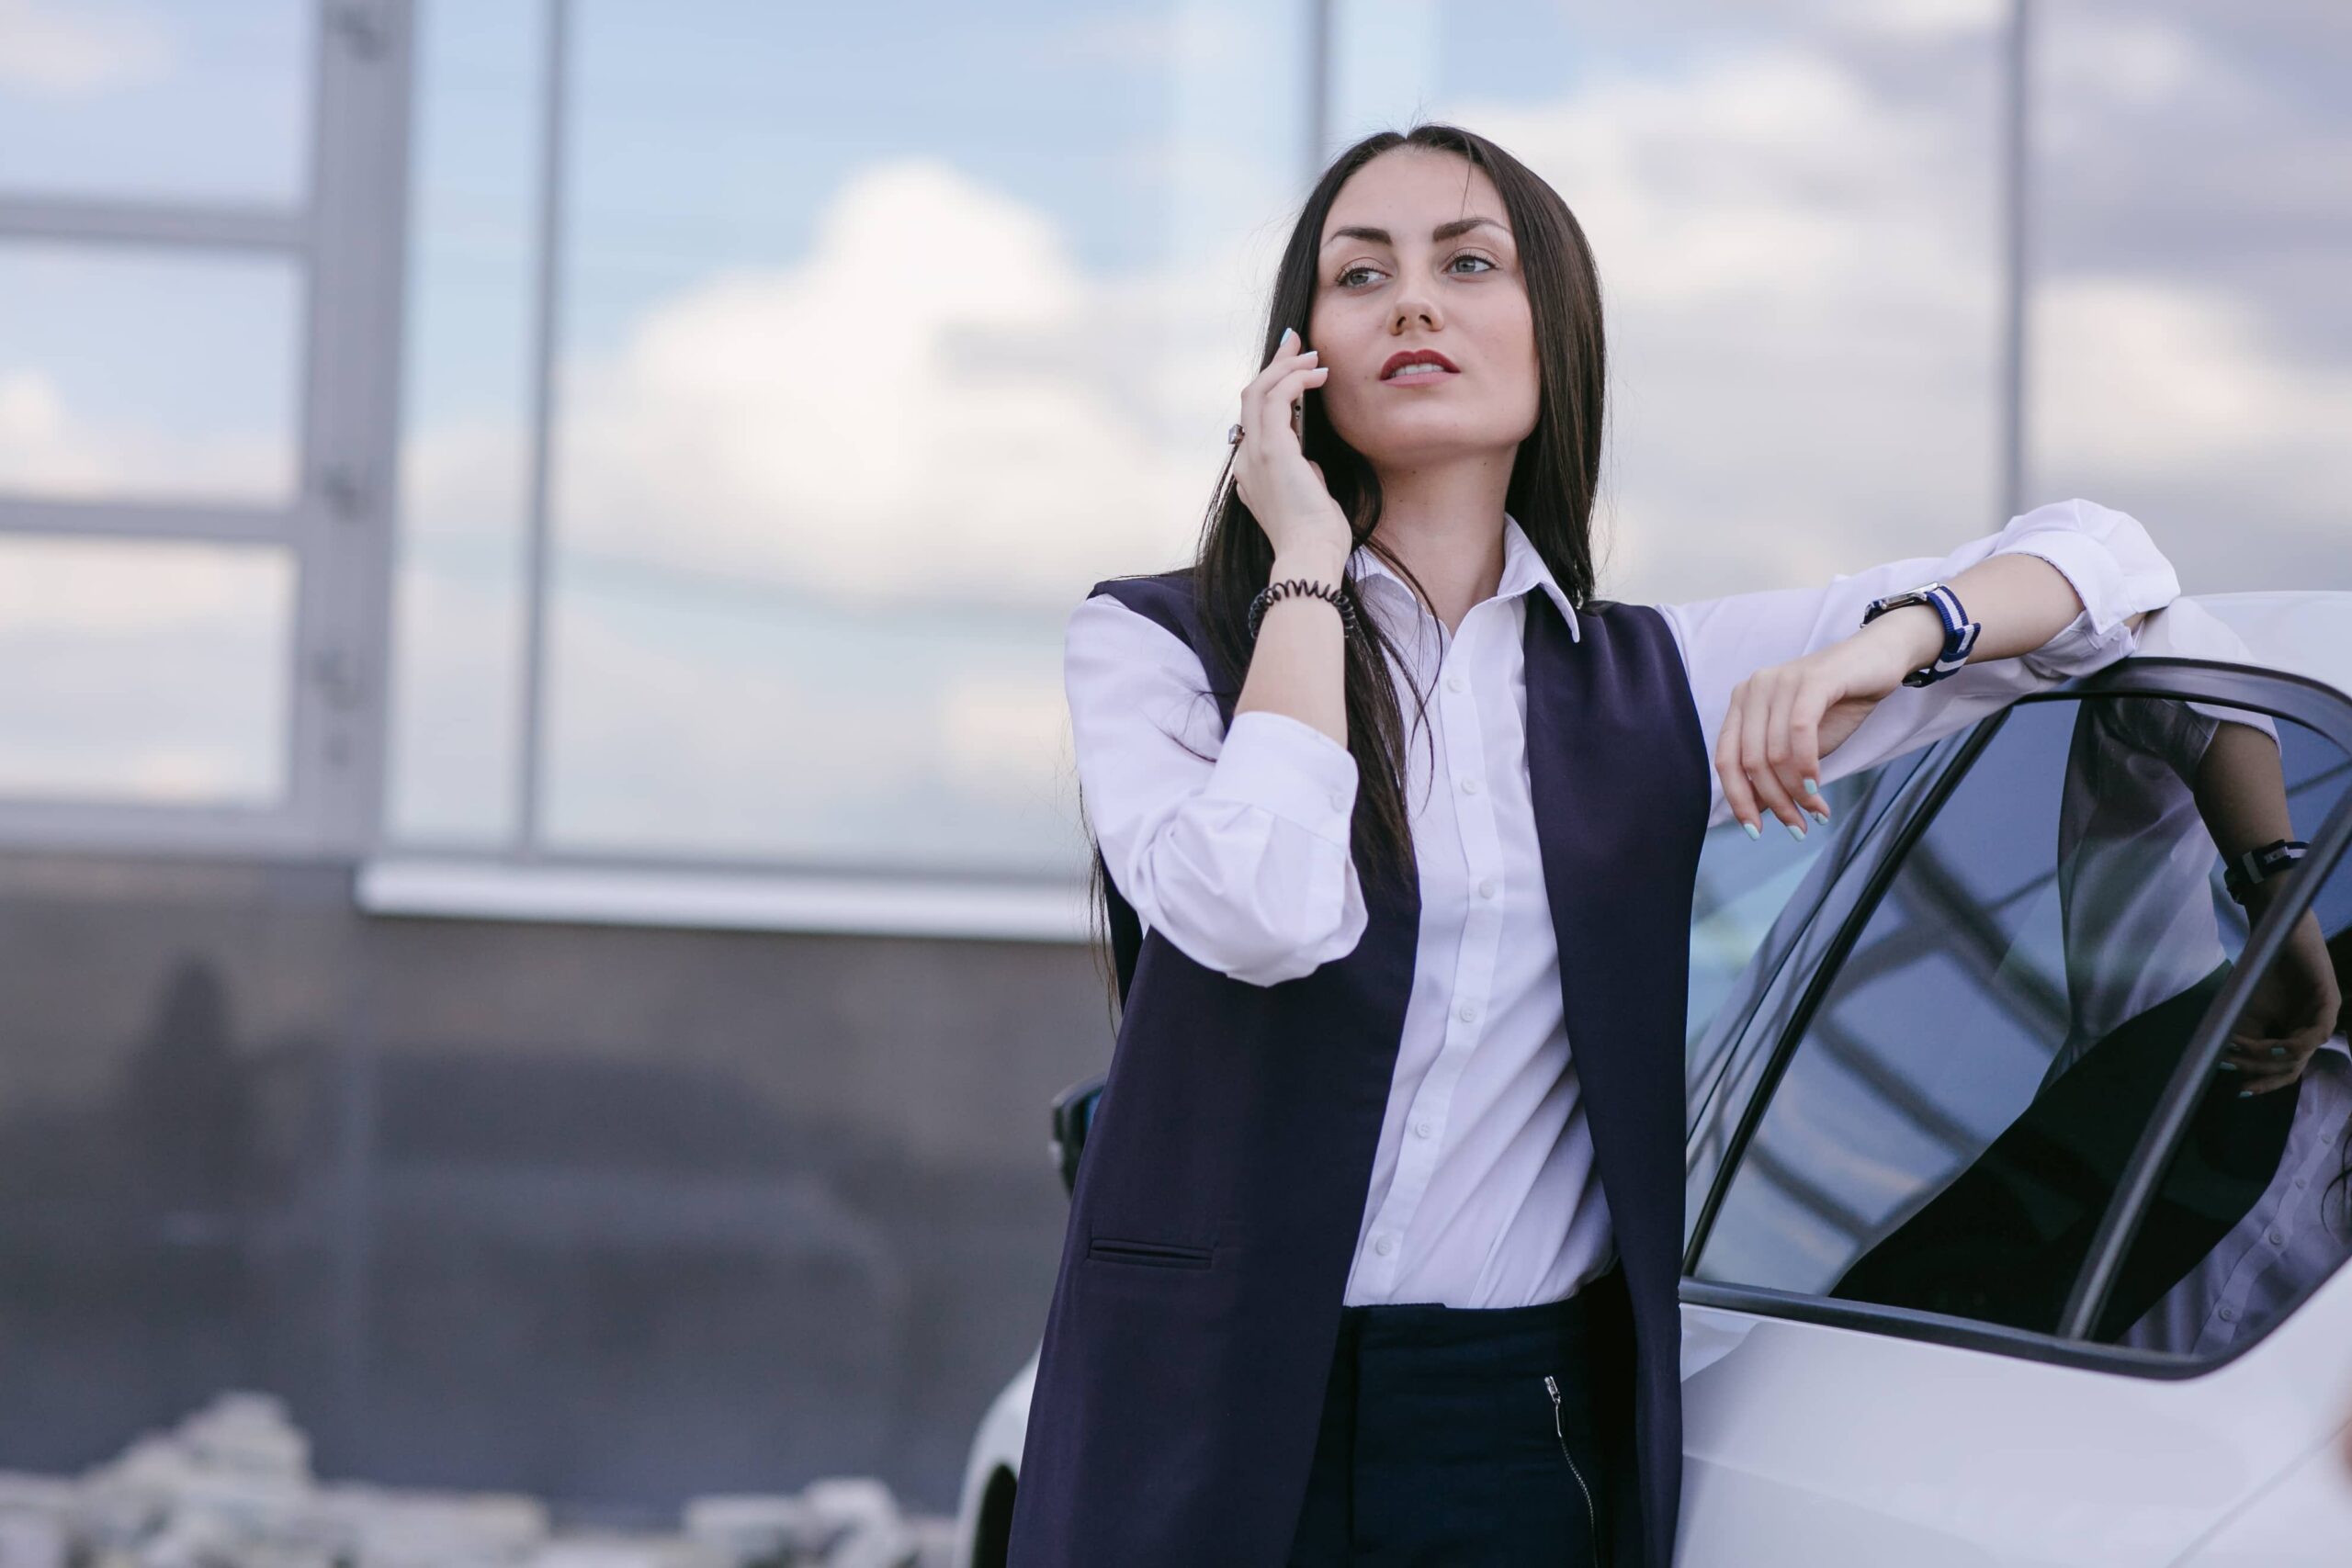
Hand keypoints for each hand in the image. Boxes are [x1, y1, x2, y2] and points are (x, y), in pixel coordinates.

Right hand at [1232, 327, 1350, 562]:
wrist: (1310, 556)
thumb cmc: (1317, 538)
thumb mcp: (1308, 499)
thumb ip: (1303, 477)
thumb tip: (1308, 462)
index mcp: (1251, 474)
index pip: (1256, 420)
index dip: (1274, 389)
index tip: (1295, 369)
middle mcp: (1246, 461)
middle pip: (1251, 397)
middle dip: (1274, 365)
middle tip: (1296, 342)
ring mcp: (1254, 454)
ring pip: (1257, 391)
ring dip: (1286, 367)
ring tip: (1312, 354)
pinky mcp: (1272, 450)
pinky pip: (1276, 399)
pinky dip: (1296, 380)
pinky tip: (1317, 374)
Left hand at [1716, 614, 1929, 837]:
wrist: (1879, 658)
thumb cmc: (1838, 703)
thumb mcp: (1800, 744)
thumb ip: (1776, 771)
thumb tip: (1758, 811)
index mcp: (1742, 704)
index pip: (1725, 759)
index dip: (1738, 799)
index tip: (1755, 831)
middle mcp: (1752, 690)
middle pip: (1749, 762)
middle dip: (1774, 803)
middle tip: (1798, 827)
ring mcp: (1779, 681)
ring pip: (1774, 753)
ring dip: (1796, 792)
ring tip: (1817, 810)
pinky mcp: (1810, 679)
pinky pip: (1799, 733)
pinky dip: (1806, 766)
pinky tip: (1817, 786)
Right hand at [2220, 906, 2341, 1095]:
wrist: (2277, 936)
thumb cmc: (2264, 974)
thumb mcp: (2249, 1014)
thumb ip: (2246, 1040)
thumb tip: (2227, 1068)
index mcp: (2296, 1036)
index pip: (2286, 1070)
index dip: (2265, 1083)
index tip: (2240, 1091)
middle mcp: (2312, 1033)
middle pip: (2291, 1067)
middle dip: (2256, 1069)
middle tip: (2227, 1062)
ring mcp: (2323, 1020)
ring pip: (2299, 1055)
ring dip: (2265, 1057)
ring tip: (2236, 1048)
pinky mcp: (2329, 1005)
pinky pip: (2315, 1036)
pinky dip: (2293, 1045)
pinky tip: (2272, 1046)